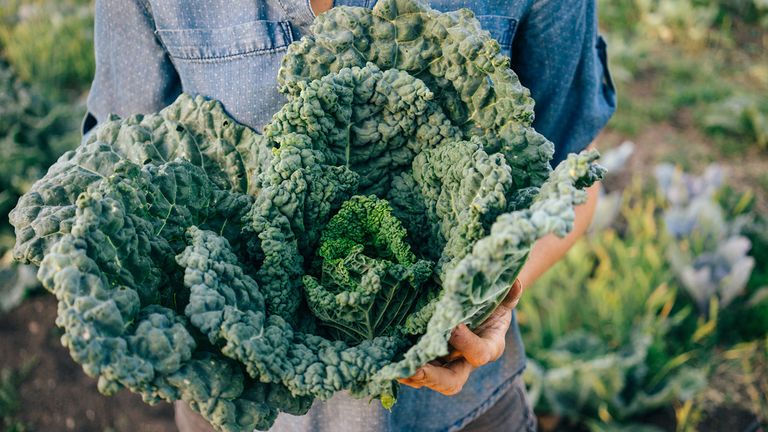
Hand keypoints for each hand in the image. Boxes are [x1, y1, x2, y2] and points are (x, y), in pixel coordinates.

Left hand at [398, 279, 522, 395]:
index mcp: (489, 346)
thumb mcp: (502, 296)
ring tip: (394, 368)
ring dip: (411, 375)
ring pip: (429, 380)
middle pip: (452, 381)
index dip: (467, 343)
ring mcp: (445, 364)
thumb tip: (514, 282)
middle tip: (415, 368)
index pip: (480, 353)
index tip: (453, 326)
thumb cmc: (492, 301)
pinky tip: (386, 360)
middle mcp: (465, 361)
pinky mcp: (429, 360)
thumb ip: (508, 293)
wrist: (480, 307)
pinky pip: (415, 370)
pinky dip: (402, 367)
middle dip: (433, 377)